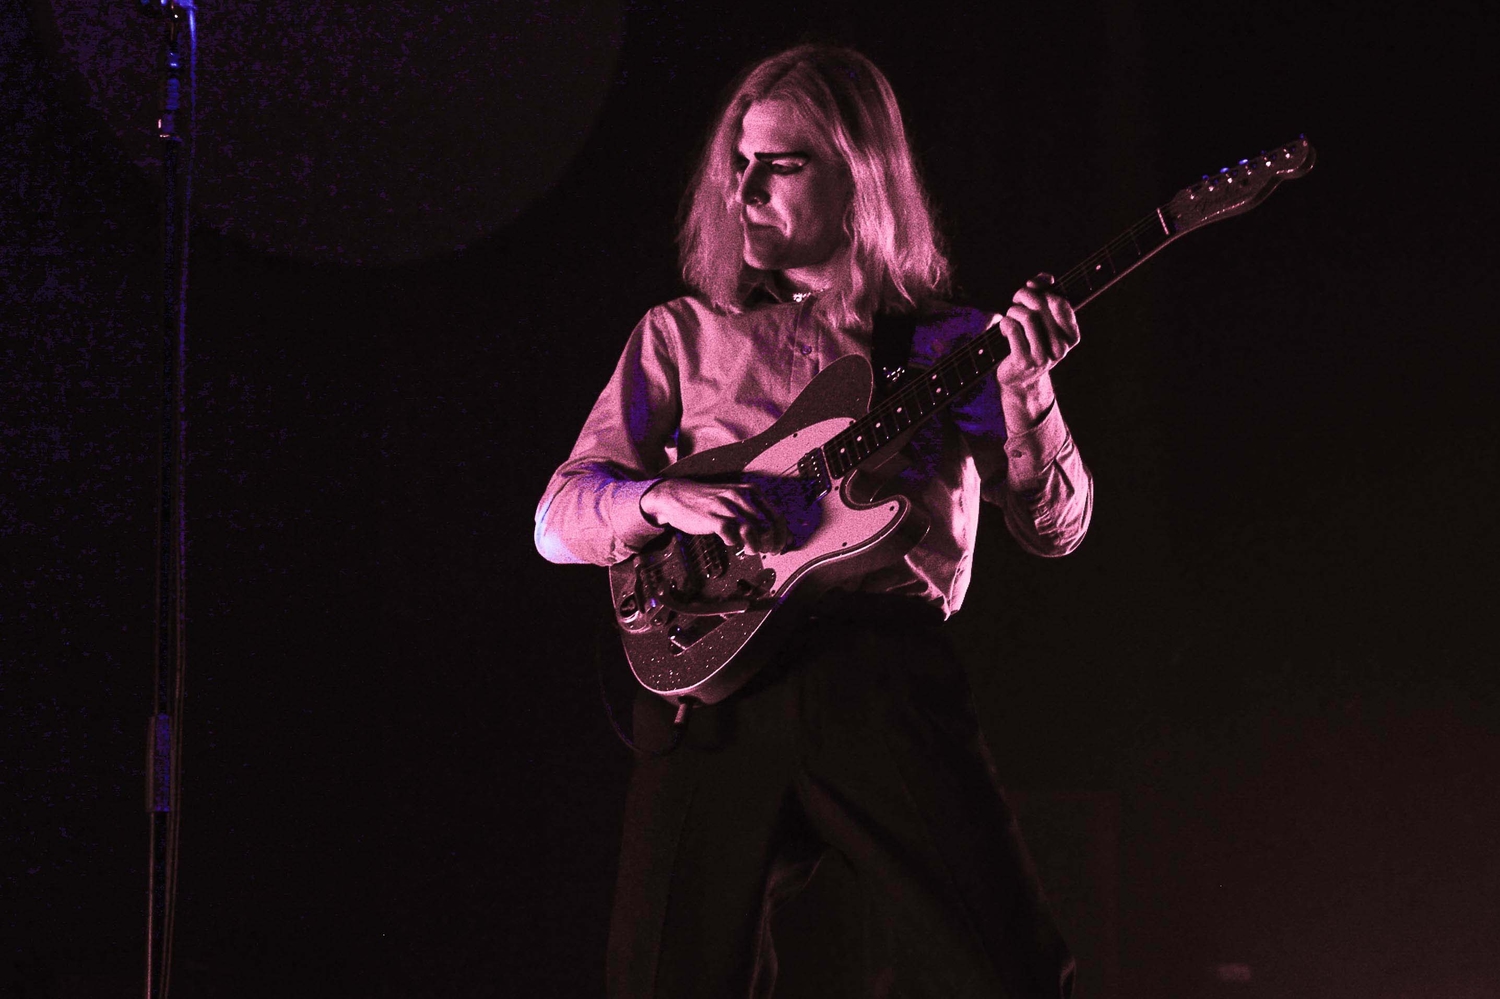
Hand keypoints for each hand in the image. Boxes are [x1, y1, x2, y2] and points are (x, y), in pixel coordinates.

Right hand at [639, 478, 789, 554]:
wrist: (676, 495)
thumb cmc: (709, 501)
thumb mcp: (735, 501)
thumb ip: (754, 514)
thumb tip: (776, 534)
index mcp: (750, 491)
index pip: (777, 516)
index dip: (782, 535)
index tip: (779, 547)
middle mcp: (741, 496)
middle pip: (768, 525)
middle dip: (771, 543)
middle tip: (766, 551)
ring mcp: (726, 506)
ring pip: (752, 531)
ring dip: (754, 546)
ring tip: (749, 550)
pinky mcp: (712, 517)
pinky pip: (730, 535)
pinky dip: (733, 542)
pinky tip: (730, 542)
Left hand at [994, 273, 1079, 427]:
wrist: (1018, 378)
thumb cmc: (1030, 342)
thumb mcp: (1043, 320)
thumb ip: (1046, 295)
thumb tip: (1046, 277)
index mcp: (1071, 337)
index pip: (1060, 301)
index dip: (1043, 289)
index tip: (1032, 287)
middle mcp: (1061, 348)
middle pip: (1041, 305)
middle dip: (1024, 295)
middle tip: (1016, 297)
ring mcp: (1043, 357)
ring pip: (1026, 316)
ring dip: (1013, 311)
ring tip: (1010, 316)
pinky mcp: (1024, 361)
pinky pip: (1012, 329)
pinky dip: (1005, 323)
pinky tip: (1004, 329)